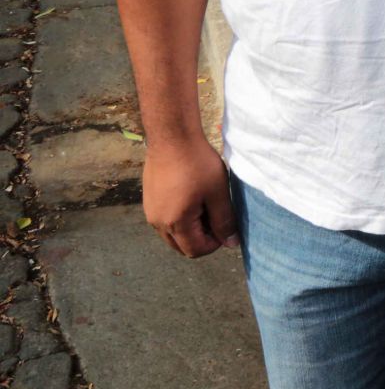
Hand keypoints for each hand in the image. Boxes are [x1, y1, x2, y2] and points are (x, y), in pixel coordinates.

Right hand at [142, 138, 236, 257]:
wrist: (172, 138)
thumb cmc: (198, 164)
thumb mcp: (218, 193)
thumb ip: (224, 221)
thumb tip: (231, 243)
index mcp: (175, 223)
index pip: (195, 250)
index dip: (215, 244)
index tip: (226, 225)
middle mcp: (157, 222)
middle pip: (181, 246)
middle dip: (202, 239)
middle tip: (217, 217)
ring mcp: (150, 212)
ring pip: (172, 234)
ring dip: (191, 229)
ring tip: (206, 205)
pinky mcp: (149, 200)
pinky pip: (165, 220)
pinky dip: (180, 219)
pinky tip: (192, 197)